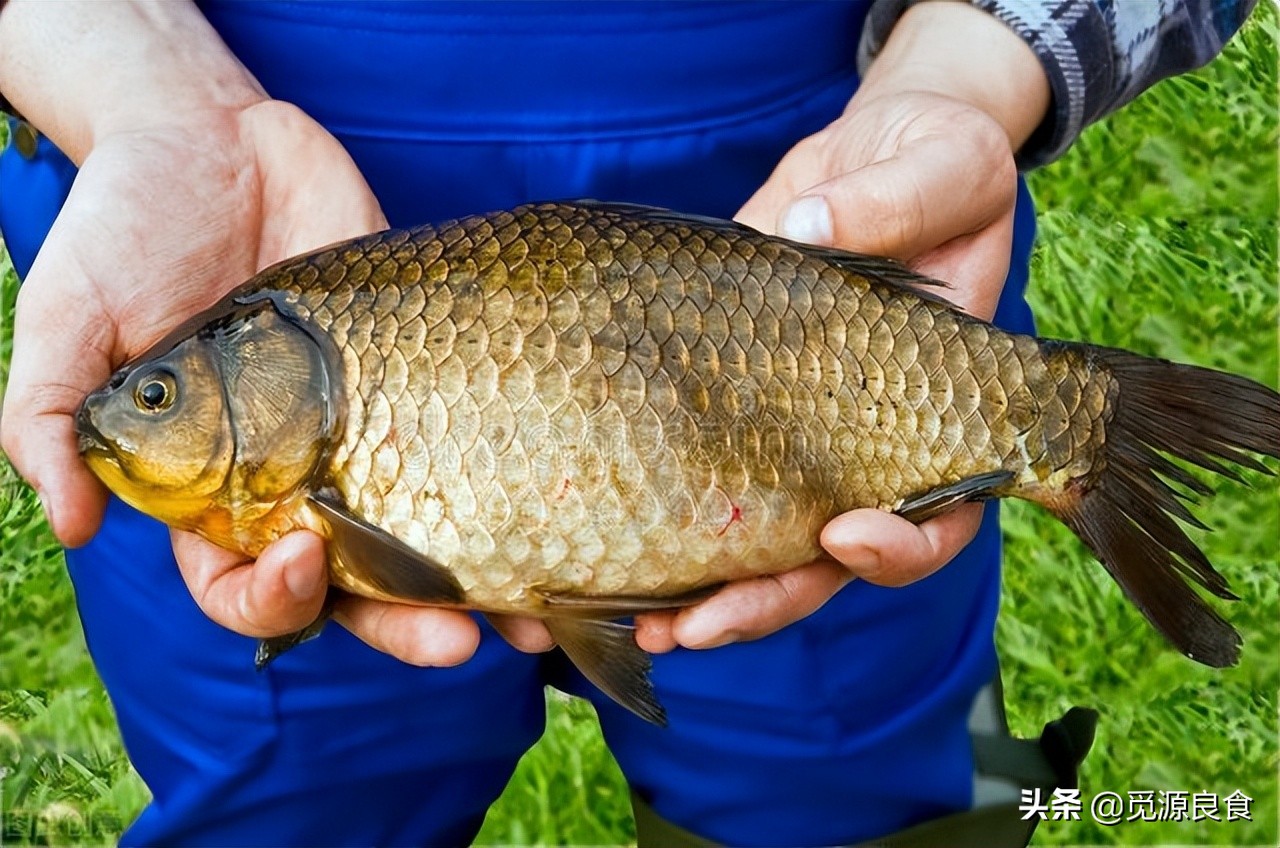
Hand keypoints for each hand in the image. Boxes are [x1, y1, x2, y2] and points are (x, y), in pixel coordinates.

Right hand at [0, 3, 491, 665]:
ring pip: (430, 532)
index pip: (243, 583)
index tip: (303, 559)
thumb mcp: (67, 316)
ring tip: (535, 613)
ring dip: (482, 583)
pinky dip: (517, 484)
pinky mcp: (424, 376)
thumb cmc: (124, 227)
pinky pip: (474, 440)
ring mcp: (369, 428)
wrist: (213, 137)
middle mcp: (297, 474)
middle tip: (458, 641)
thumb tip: (67, 521)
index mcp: (210, 488)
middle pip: (356, 586)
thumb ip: (47, 416)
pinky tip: (562, 506)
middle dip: (405, 623)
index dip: (273, 598)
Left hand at [635, 1, 1048, 652]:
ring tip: (621, 616)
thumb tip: (810, 227)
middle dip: (759, 600)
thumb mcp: (941, 165)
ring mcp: (782, 431)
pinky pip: (684, 470)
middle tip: (692, 629)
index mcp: (934, 416)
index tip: (848, 536)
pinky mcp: (717, 399)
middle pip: (820, 561)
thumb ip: (897, 202)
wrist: (873, 159)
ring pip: (745, 538)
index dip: (899, 545)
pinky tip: (585, 540)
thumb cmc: (935, 162)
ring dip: (688, 587)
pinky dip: (644, 513)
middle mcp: (855, 446)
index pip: (934, 513)